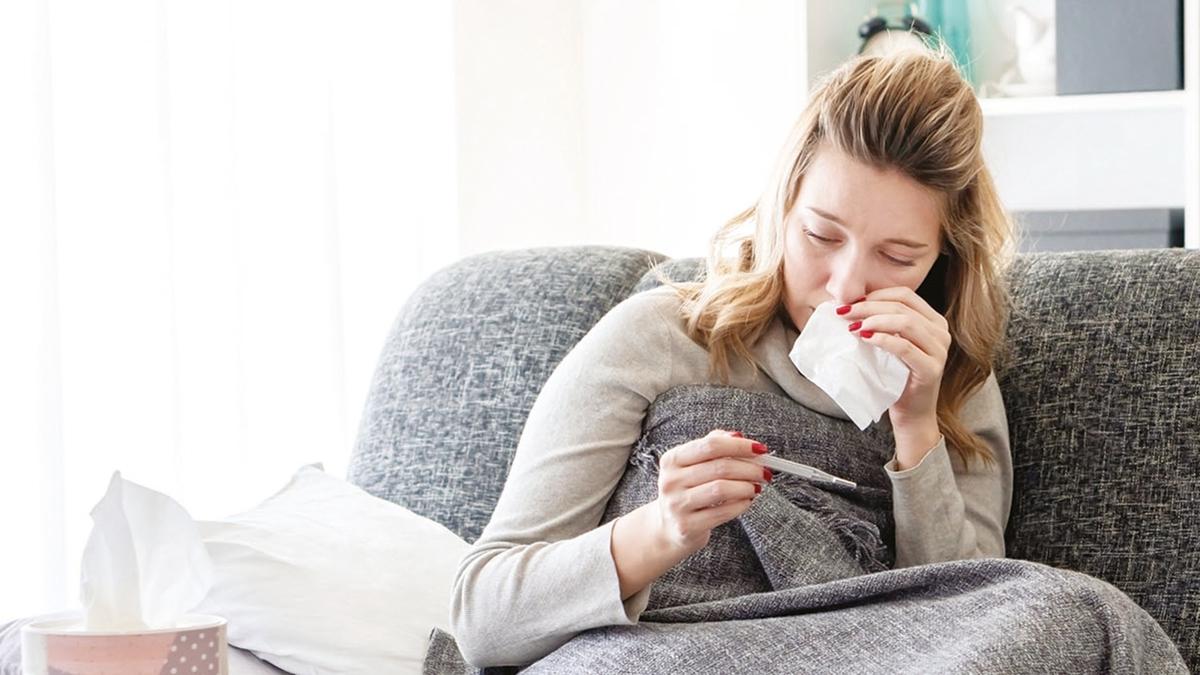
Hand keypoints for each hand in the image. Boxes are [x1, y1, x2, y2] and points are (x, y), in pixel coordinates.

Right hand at [654, 429, 769, 554]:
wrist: (667, 526)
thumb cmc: (687, 490)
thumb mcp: (692, 465)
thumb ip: (713, 446)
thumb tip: (738, 436)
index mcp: (672, 459)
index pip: (711, 445)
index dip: (739, 446)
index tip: (760, 449)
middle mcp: (671, 481)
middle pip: (720, 467)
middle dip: (750, 468)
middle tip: (765, 472)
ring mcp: (677, 504)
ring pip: (721, 489)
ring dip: (747, 487)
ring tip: (756, 487)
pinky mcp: (687, 526)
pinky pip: (722, 512)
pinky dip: (741, 505)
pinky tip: (746, 501)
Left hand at [839, 287, 950, 430]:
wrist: (911, 414)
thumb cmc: (897, 377)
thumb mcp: (891, 344)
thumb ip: (883, 324)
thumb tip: (850, 304)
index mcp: (934, 321)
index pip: (905, 295)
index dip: (876, 294)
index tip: (850, 301)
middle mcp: (941, 333)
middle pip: (902, 306)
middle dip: (869, 306)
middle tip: (844, 312)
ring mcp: (939, 351)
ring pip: (905, 323)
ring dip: (874, 320)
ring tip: (852, 326)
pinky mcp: (931, 369)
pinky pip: (905, 347)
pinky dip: (883, 339)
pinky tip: (865, 338)